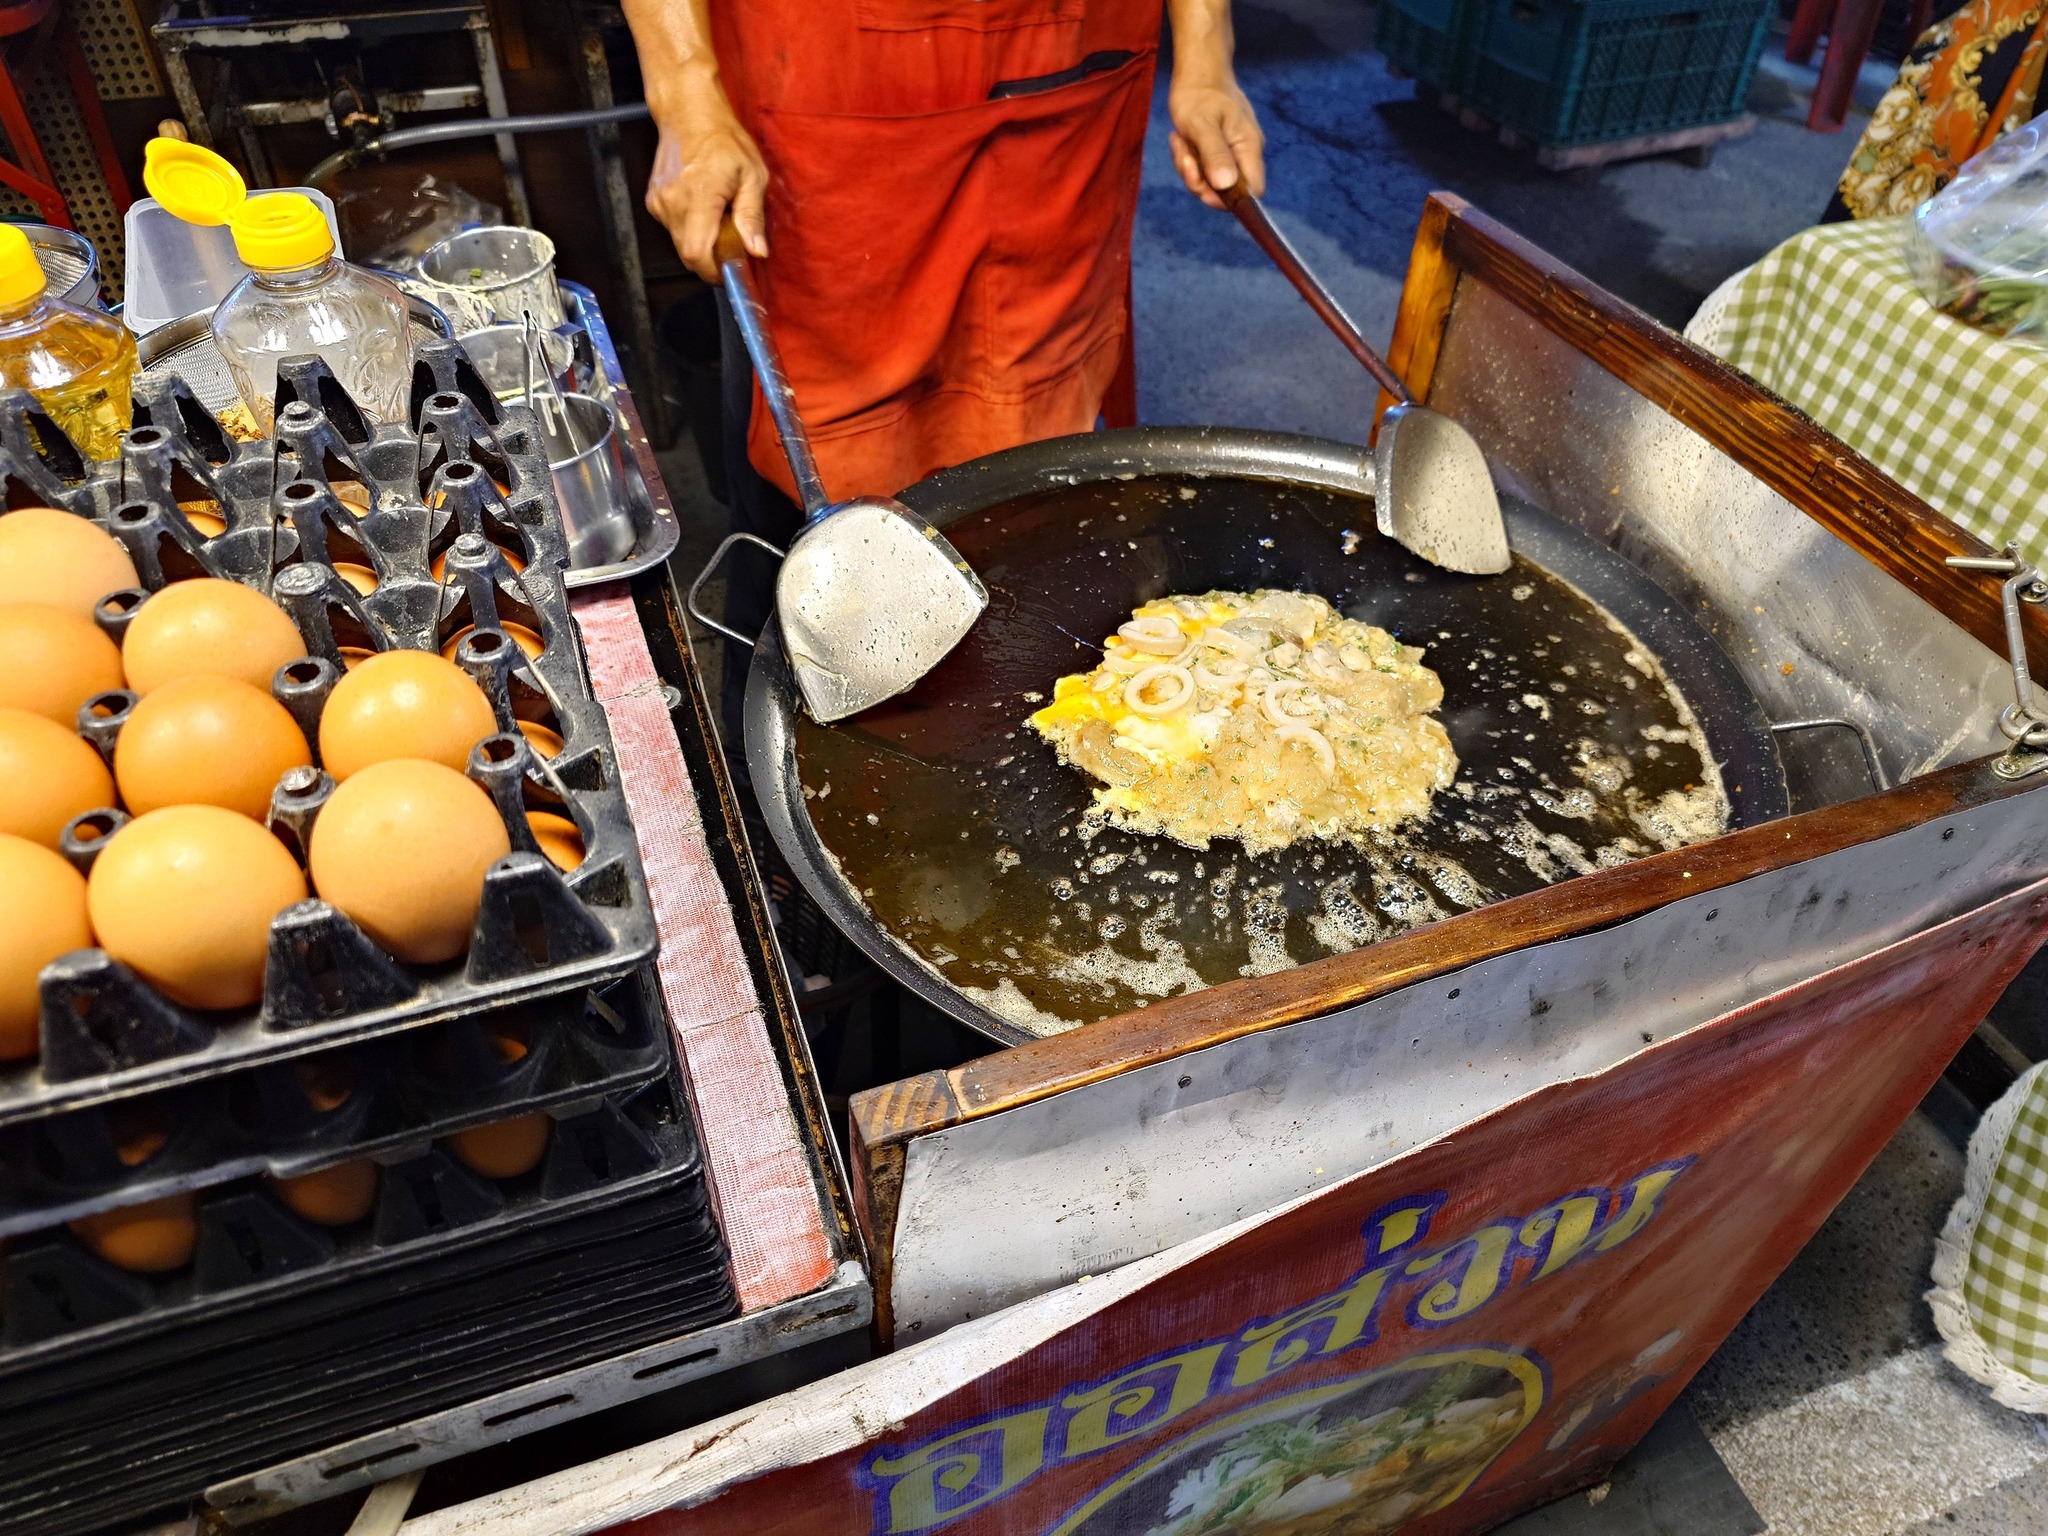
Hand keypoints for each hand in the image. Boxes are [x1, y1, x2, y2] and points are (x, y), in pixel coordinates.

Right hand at [644, 79, 769, 282]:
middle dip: (712, 256)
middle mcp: (672, 203)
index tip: (729, 269)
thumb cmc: (723, 139)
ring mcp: (659, 202)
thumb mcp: (752, 175)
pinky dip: (690, 226)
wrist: (688, 113)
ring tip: (718, 214)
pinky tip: (703, 205)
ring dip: (702, 240)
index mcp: (699, 197)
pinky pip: (673, 228)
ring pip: (680, 242)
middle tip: (731, 237)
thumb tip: (757, 251)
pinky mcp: (654, 201)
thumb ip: (752, 216)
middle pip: (689, 253)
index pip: (696, 253)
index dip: (713, 271)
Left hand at [1168, 75, 1264, 209]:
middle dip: (1200, 181)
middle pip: (1227, 190)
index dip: (1227, 198)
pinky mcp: (1219, 149)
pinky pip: (1203, 167)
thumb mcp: (1202, 125)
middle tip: (1185, 156)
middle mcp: (1245, 153)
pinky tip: (1180, 139)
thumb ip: (1215, 155)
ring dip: (1189, 167)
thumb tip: (1226, 185)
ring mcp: (1232, 151)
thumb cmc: (1200, 94)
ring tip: (1180, 140)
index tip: (1201, 186)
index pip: (1251, 192)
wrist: (1198, 70)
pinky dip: (1188, 159)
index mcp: (1249, 148)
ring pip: (1211, 180)